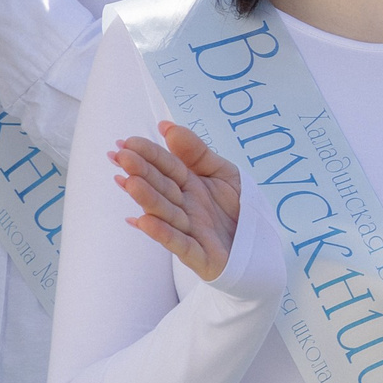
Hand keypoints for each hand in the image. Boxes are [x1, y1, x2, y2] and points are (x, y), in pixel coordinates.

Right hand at [113, 122, 240, 281]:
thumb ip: (197, 152)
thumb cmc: (239, 208)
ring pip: (167, 214)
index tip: (127, 142)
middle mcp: (186, 208)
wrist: (261, 246)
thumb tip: (168, 126)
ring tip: (129, 182)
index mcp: (190, 186)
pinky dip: (163, 234)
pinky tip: (144, 221)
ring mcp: (191, 232)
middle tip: (121, 156)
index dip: (149, 155)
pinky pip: (181, 245)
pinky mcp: (200, 256)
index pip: (168, 167)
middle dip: (142, 173)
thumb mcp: (224, 173)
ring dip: (147, 199)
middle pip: (163, 189)